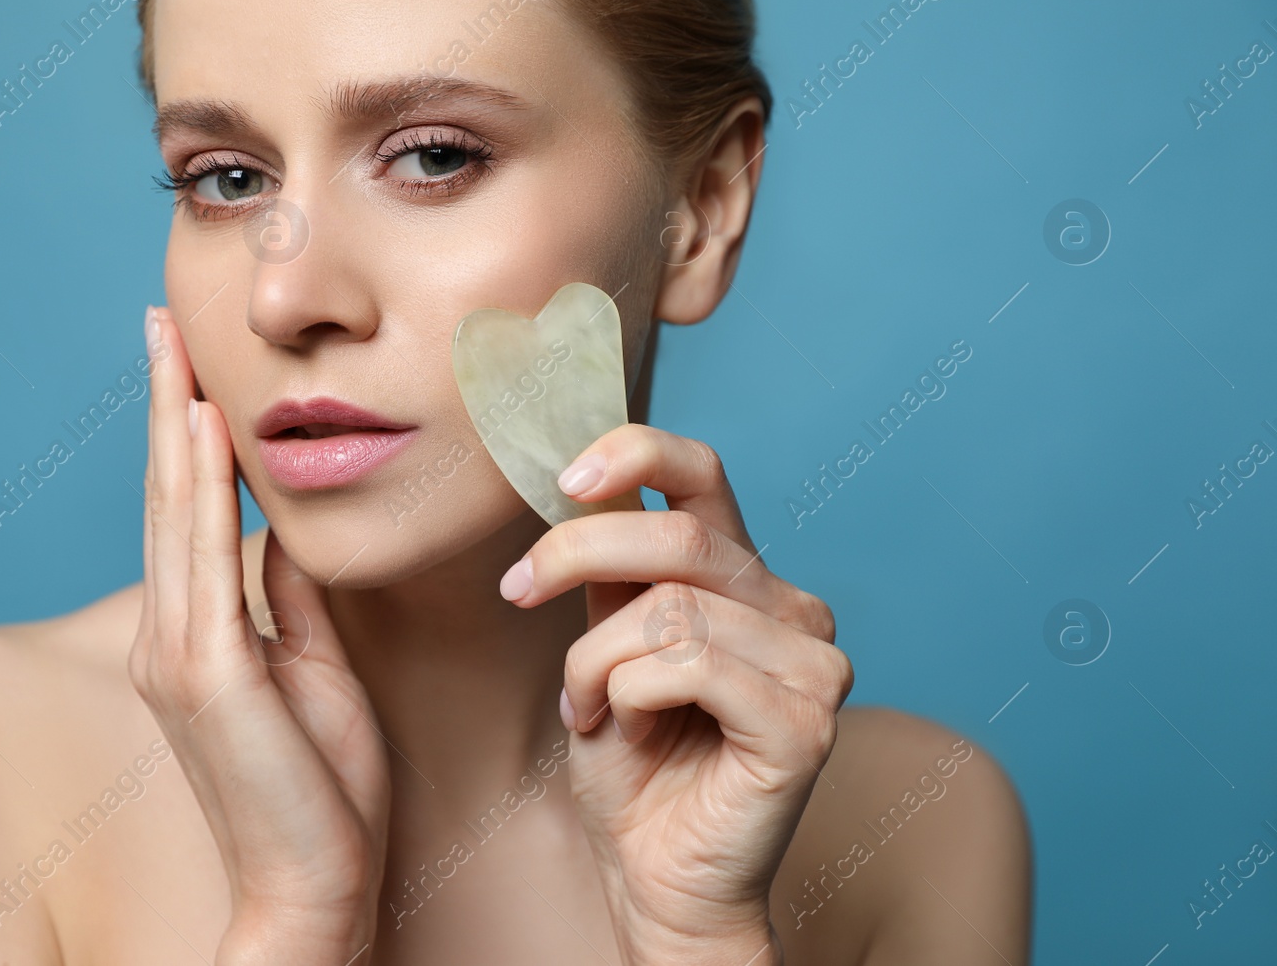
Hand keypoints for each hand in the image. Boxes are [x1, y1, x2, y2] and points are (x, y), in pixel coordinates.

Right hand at [131, 305, 390, 964]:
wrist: (313, 887)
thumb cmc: (319, 788)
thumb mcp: (313, 669)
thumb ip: (289, 597)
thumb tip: (282, 529)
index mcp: (196, 635)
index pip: (188, 514)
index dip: (186, 436)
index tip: (190, 368)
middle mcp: (171, 634)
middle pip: (169, 496)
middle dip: (168, 404)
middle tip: (162, 325)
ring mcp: (180, 653)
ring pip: (177, 512)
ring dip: (177, 424)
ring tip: (174, 348)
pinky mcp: (209, 674)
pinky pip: (207, 559)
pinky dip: (205, 488)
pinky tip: (207, 429)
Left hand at [499, 424, 853, 965]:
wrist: (657, 879)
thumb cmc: (634, 768)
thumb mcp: (603, 646)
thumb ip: (608, 573)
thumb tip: (575, 481)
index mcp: (745, 578)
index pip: (703, 473)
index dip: (635, 451)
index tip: (563, 479)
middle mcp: (792, 607)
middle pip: (677, 534)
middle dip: (575, 555)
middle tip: (518, 591)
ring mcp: (813, 663)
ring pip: (670, 610)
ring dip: (595, 660)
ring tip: (589, 707)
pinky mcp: (808, 722)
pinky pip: (689, 667)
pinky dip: (630, 696)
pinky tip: (628, 730)